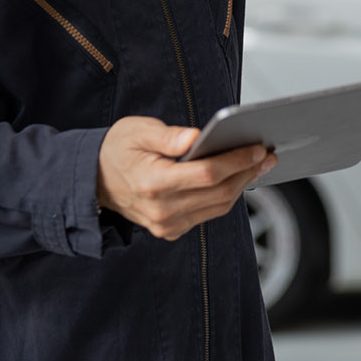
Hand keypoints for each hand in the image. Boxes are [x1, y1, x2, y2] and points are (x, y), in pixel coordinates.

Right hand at [96, 117, 275, 240]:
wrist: (94, 181)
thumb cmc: (116, 151)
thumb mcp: (136, 131)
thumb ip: (168, 136)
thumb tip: (197, 137)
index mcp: (152, 182)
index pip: (206, 174)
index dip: (236, 160)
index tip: (256, 147)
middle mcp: (161, 209)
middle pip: (218, 192)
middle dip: (247, 172)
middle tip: (266, 155)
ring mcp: (166, 224)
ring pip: (218, 206)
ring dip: (242, 185)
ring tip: (258, 164)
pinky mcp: (171, 230)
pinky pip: (207, 214)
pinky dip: (225, 196)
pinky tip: (236, 178)